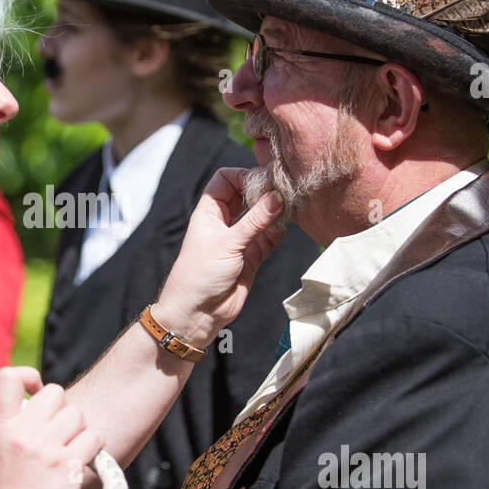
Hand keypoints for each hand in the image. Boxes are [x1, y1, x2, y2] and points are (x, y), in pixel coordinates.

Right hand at [0, 367, 103, 488]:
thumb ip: (9, 426)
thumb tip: (30, 406)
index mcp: (0, 428)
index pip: (8, 377)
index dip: (27, 376)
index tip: (33, 390)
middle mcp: (24, 433)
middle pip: (55, 392)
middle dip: (59, 407)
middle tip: (56, 428)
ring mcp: (48, 448)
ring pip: (77, 414)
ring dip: (77, 428)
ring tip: (68, 447)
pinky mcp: (70, 465)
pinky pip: (93, 437)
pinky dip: (92, 446)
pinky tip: (80, 459)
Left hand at [155, 168, 284, 346]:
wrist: (198, 313)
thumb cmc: (199, 274)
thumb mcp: (227, 243)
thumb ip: (255, 221)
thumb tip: (277, 196)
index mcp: (209, 211)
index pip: (225, 179)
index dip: (243, 176)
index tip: (263, 181)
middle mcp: (225, 221)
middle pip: (247, 194)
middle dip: (264, 191)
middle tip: (283, 190)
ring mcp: (240, 238)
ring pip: (262, 215)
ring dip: (275, 211)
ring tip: (290, 206)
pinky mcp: (252, 255)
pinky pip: (269, 236)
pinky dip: (279, 230)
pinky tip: (286, 226)